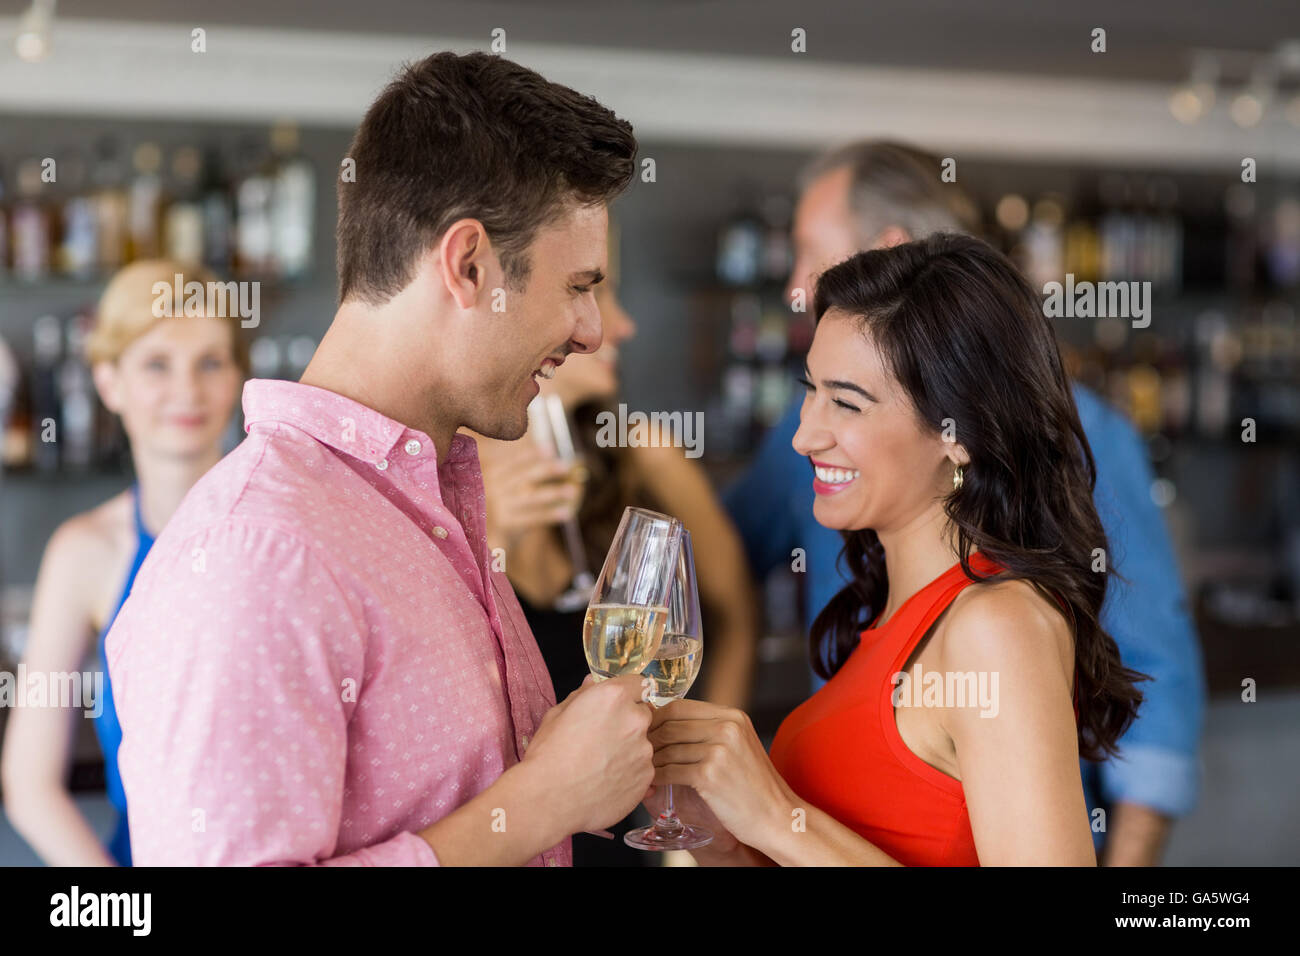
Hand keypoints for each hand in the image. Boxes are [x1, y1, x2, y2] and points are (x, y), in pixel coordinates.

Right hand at [480, 443, 584, 545]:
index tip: (550, 448)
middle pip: (526, 476)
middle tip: (566, 466)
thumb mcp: (502, 487)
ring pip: (533, 498)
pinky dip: (551, 514)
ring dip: (555, 493)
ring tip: (572, 490)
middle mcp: (493, 489)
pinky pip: (534, 517)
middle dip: (548, 470)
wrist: (482, 536)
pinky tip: (566, 512)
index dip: (532, 454)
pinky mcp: (506, 524)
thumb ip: (520, 474)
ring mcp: (500, 507)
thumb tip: (550, 456)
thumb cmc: (500, 506)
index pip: (514, 462)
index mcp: (491, 475)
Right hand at [523, 674, 654, 834]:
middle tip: (606, 739)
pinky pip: (643, 770)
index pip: (638, 684)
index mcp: (614, 697)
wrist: (549, 799)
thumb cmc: (548, 754)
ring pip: (644, 744)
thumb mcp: (557, 715)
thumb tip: (592, 683)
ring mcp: (644, 750)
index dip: (628, 694)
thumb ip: (582, 695)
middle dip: (629, 723)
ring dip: (630, 750)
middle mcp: (635, 720)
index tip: (619, 705)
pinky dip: (630, 773)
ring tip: (603, 766)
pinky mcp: (646, 778)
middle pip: (644, 714)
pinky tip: (607, 782)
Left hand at [647, 699, 793, 851]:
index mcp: (732, 716)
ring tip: (639, 768)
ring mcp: (719, 750)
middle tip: (634, 750)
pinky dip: (657, 777)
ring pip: (667, 748)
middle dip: (648, 737)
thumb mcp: (738, 746)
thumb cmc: (754, 786)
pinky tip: (651, 783)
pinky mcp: (710, 774)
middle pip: (670, 724)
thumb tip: (666, 726)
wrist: (778, 817)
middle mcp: (726, 727)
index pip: (679, 706)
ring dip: (650, 759)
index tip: (644, 730)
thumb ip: (710, 732)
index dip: (656, 718)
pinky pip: (670, 770)